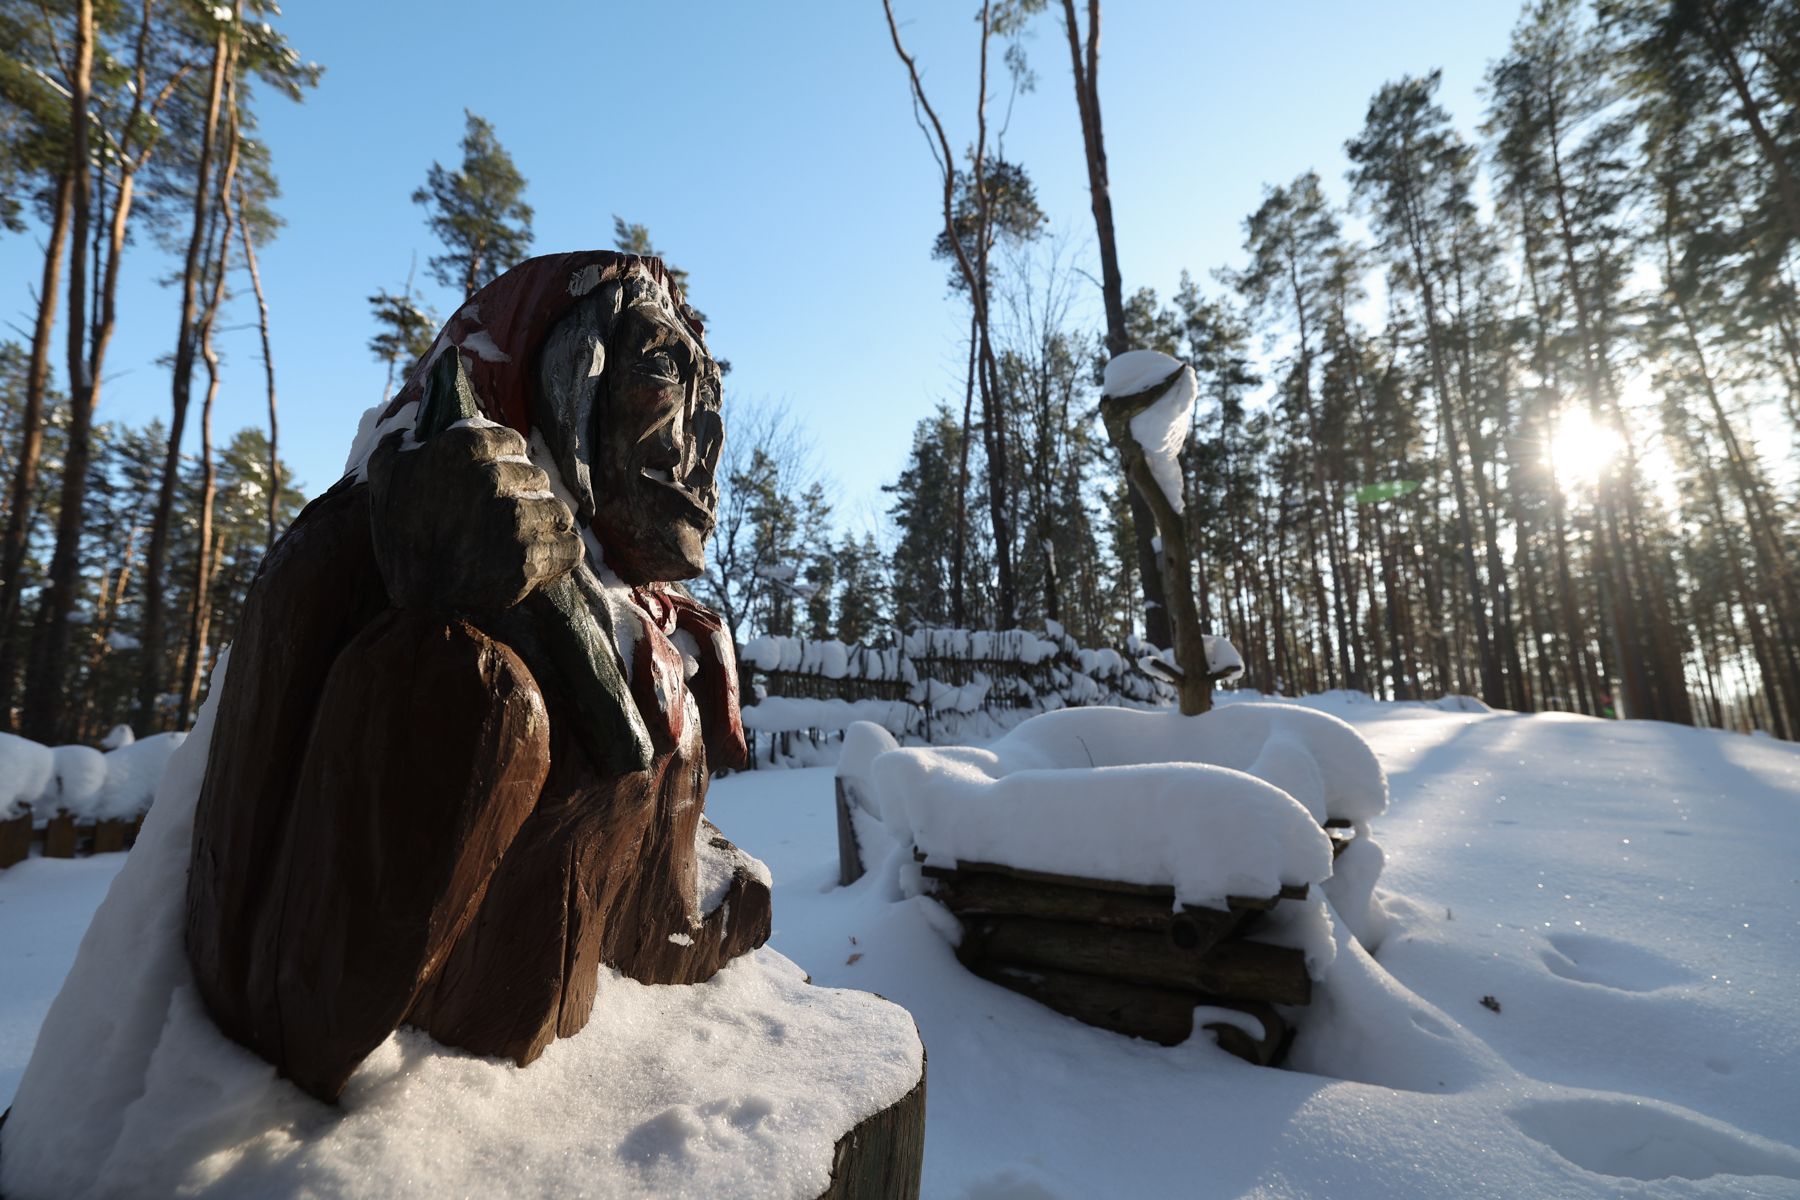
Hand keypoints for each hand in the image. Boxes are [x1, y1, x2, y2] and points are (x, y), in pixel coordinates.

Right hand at [368, 420, 581, 613]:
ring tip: (529, 538)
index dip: (509, 460)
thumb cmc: (395, 530)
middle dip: (528, 494)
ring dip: (546, 524)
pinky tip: (547, 558)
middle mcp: (494, 479)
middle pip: (538, 478)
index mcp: (463, 449)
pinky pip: (570, 547)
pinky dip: (562, 554)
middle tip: (510, 515)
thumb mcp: (384, 473)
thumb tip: (408, 431)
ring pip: (557, 511)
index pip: (512, 442)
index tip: (501, 478)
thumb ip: (399, 443)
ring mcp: (515, 519)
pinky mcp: (530, 558)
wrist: (409, 592)